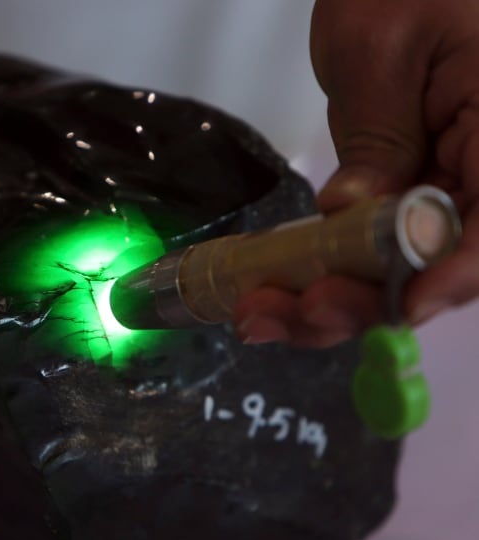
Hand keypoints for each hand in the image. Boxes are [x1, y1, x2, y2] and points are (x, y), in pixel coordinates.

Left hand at [235, 0, 478, 346]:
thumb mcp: (381, 51)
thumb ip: (378, 137)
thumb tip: (350, 213)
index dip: (456, 274)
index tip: (403, 302)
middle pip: (442, 263)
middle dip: (368, 299)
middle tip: (295, 311)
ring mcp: (439, 191)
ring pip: (398, 270)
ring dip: (331, 300)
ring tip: (260, 313)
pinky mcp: (400, 199)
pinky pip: (368, 250)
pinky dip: (319, 275)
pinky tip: (269, 290)